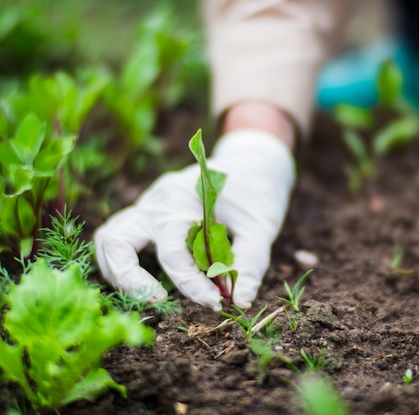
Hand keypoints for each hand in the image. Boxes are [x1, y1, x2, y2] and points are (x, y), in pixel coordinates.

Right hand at [94, 129, 294, 310]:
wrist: (253, 162)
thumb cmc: (256, 193)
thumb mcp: (261, 227)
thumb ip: (249, 264)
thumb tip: (241, 301)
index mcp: (182, 200)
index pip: (175, 253)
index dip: (193, 286)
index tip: (217, 303)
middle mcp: (156, 202)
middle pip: (117, 241)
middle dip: (131, 279)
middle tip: (159, 301)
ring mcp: (147, 205)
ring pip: (110, 240)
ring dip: (121, 273)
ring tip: (151, 295)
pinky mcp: (148, 213)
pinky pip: (120, 239)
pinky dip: (125, 263)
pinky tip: (149, 282)